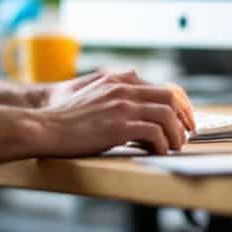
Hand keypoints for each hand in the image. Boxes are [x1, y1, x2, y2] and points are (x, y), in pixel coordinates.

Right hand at [32, 72, 195, 155]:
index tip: (184, 118)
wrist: (44, 125)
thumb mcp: (91, 94)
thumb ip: (113, 92)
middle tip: (187, 134)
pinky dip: (162, 144)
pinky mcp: (119, 126)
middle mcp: (123, 88)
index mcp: (118, 80)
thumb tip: (135, 103)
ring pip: (167, 115)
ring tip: (174, 146)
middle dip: (185, 116)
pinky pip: (154, 133)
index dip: (180, 103)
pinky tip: (158, 151)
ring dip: (176, 133)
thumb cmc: (65, 116)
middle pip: (171, 96)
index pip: (162, 86)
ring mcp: (122, 106)